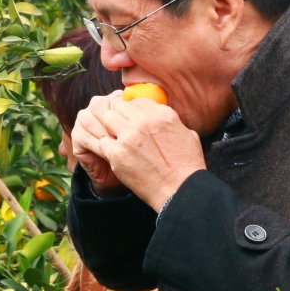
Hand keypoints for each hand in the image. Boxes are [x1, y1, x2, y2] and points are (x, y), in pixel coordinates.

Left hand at [70, 91, 206, 210]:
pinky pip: (101, 142)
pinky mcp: (118, 153)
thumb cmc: (187, 166)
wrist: (180, 190)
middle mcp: (144, 120)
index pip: (136, 100)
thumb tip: (162, 119)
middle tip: (120, 129)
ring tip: (115, 139)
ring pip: (107, 118)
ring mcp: (129, 136)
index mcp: (162, 113)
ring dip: (109, 128)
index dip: (132, 110)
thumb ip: (172, 122)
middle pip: (119, 106)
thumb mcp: (188, 134)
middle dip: (119, 116)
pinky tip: (113, 154)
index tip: (131, 119)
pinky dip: (105, 147)